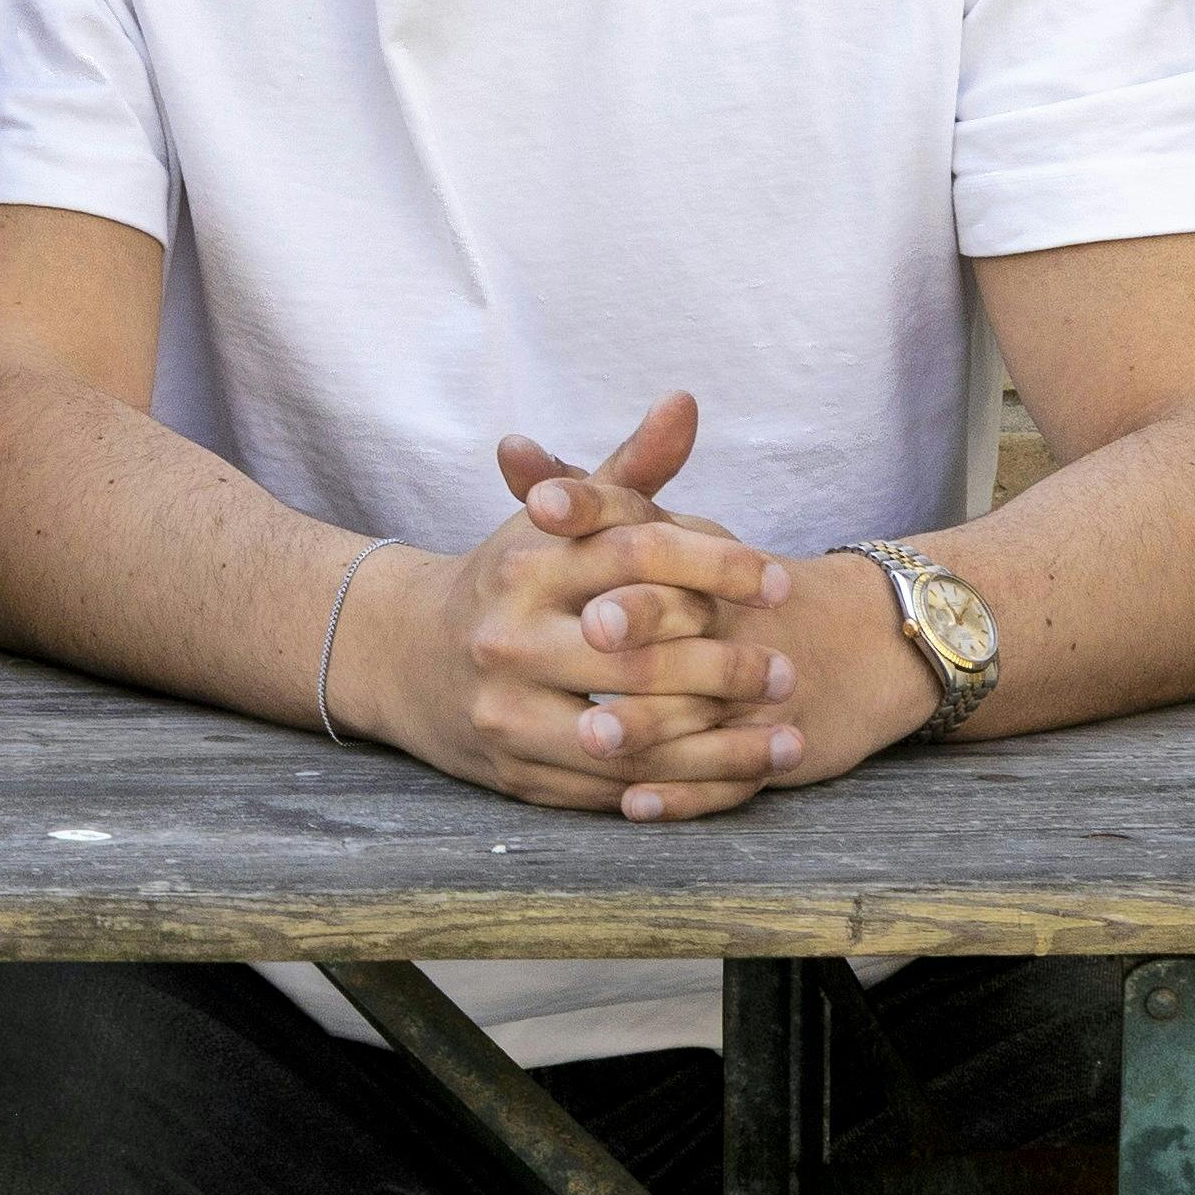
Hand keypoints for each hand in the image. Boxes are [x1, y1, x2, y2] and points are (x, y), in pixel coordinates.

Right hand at [371, 394, 806, 823]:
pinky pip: (614, 792)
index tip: (776, 581)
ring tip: (788, 738)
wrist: (406, 659)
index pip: (632, 556)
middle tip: (785, 669)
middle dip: (723, 667)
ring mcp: (507, 715)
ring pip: (630, 740)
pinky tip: (740, 780)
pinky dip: (684, 791)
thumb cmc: (508, 583)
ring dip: (719, 747)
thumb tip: (684, 402)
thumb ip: (627, 472)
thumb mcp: (555, 522)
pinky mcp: (517, 775)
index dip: (713, 566)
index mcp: (523, 568)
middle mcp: (507, 640)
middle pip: (635, 657)